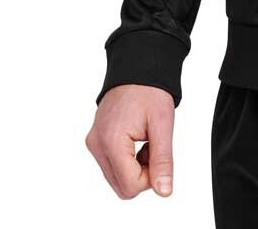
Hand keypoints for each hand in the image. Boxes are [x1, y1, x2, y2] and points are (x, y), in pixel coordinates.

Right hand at [85, 84, 174, 198]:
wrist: (137, 67)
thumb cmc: (150, 90)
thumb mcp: (162, 124)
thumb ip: (163, 160)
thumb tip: (164, 191)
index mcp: (111, 141)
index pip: (130, 185)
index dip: (151, 176)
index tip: (159, 153)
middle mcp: (96, 145)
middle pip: (121, 186)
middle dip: (142, 173)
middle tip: (153, 146)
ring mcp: (93, 143)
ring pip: (116, 177)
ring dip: (135, 166)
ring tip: (145, 139)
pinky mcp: (95, 140)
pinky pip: (111, 165)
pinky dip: (127, 159)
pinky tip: (136, 139)